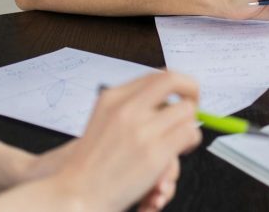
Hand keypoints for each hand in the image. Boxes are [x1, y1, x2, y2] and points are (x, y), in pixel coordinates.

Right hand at [49, 72, 200, 211]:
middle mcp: (127, 108)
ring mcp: (141, 129)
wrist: (74, 194)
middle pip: (174, 80)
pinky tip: (178, 155)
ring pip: (187, 110)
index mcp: (112, 97)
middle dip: (192, 91)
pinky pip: (189, 134)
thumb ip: (131, 108)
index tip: (183, 96)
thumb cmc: (89, 166)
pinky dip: (190, 144)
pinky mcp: (154, 152)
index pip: (156, 75)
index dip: (177, 84)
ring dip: (189, 127)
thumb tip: (166, 102)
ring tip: (180, 143)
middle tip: (194, 108)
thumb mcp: (103, 122)